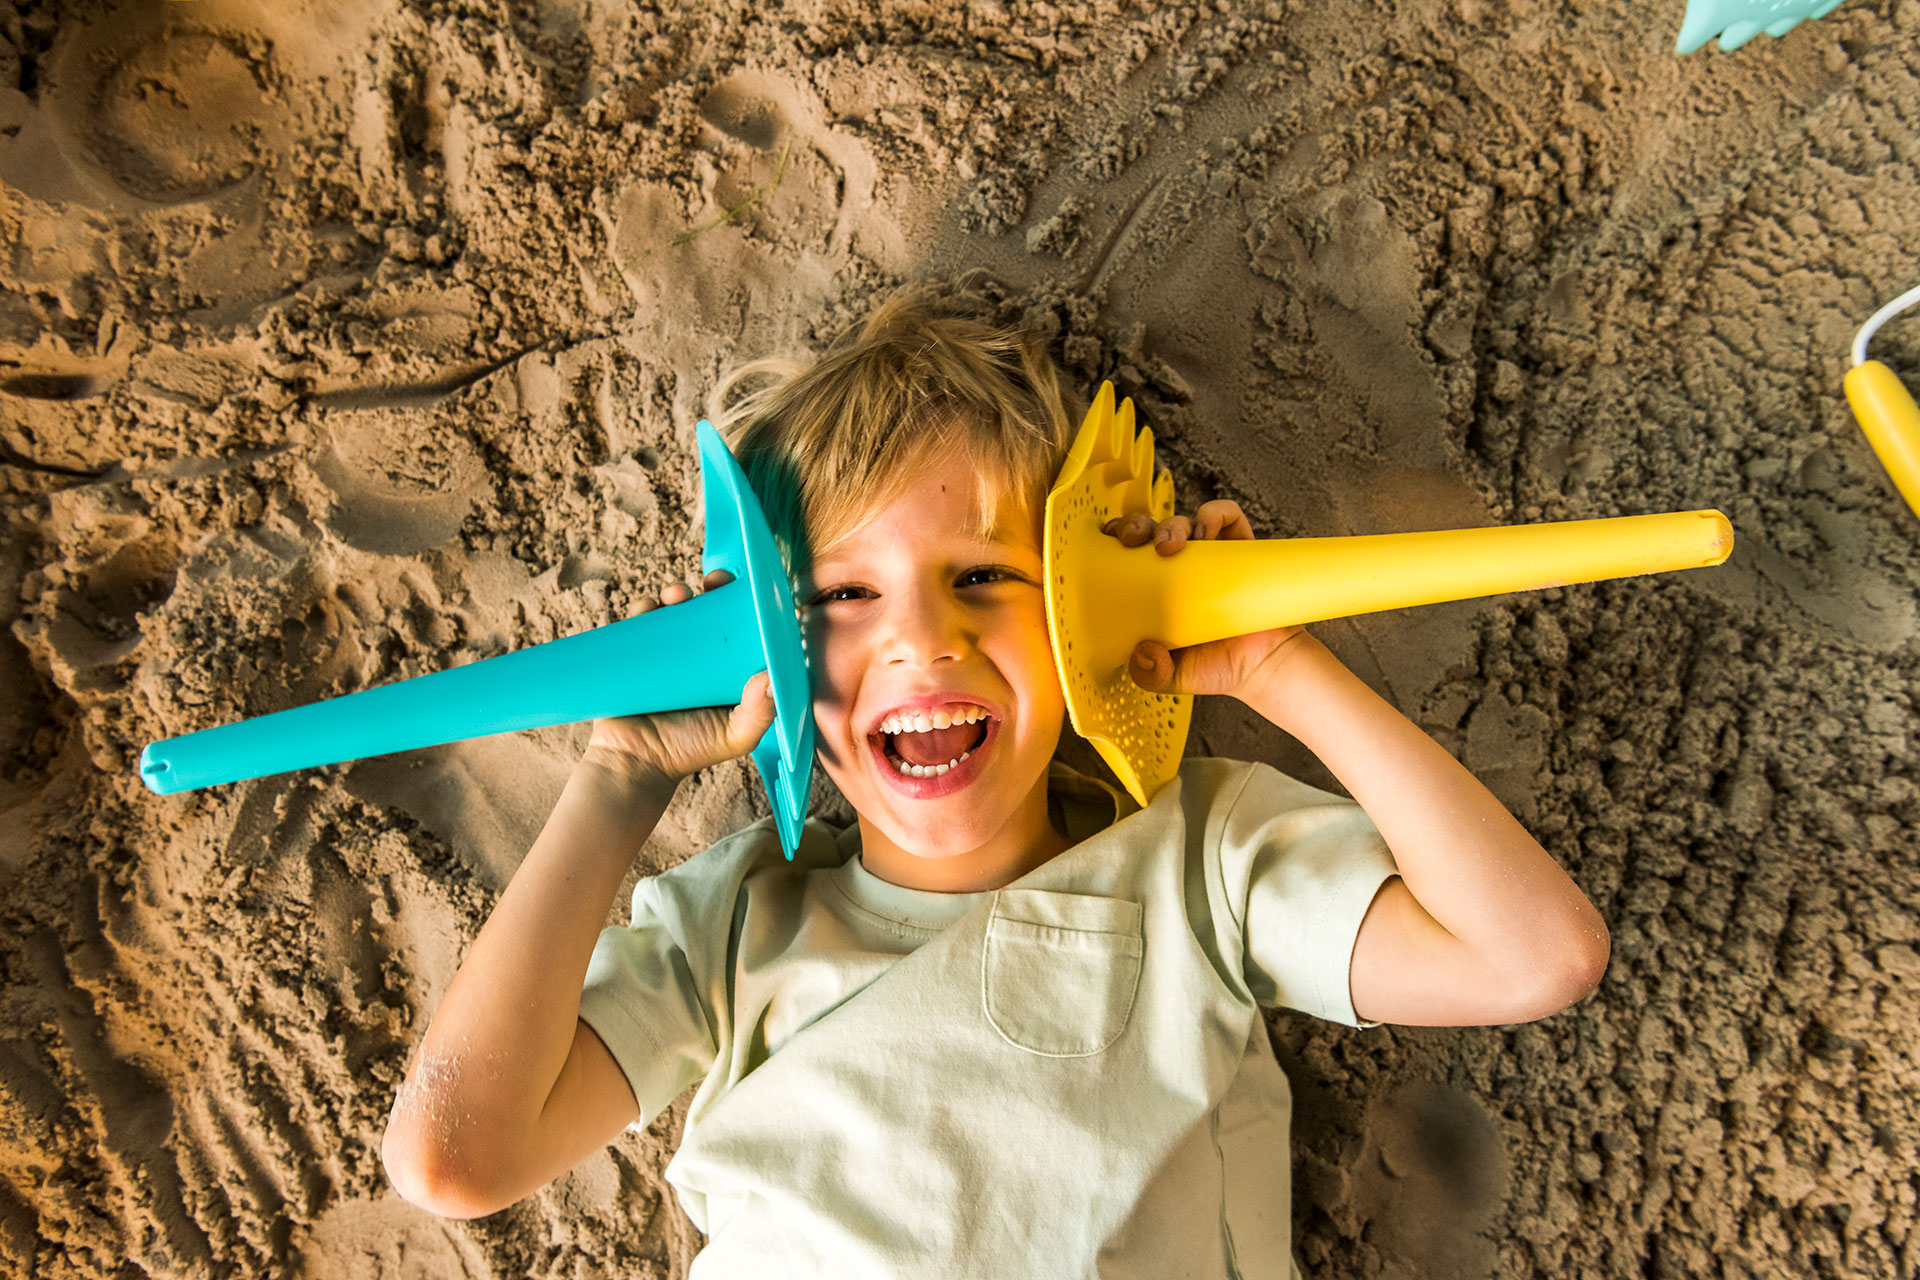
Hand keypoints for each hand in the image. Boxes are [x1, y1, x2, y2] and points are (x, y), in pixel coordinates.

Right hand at [583, 569, 776, 788]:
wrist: (636, 763)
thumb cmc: (691, 751)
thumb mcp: (736, 736)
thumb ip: (760, 712)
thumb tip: (771, 677)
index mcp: (728, 670)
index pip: (743, 630)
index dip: (749, 607)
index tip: (752, 592)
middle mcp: (700, 656)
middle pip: (709, 611)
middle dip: (713, 590)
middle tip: (714, 582)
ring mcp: (666, 652)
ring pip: (674, 610)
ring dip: (676, 592)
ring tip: (676, 595)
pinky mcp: (635, 653)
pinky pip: (638, 623)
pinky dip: (642, 608)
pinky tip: (647, 607)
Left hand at [1102, 500, 1310, 701]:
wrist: (1262, 668)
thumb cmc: (1214, 667)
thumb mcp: (1170, 677)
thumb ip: (1150, 673)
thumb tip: (1144, 652)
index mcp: (1153, 587)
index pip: (1126, 552)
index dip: (1114, 540)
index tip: (1110, 545)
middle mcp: (1179, 567)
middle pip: (1149, 529)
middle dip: (1137, 525)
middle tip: (1134, 541)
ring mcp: (1210, 555)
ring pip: (1183, 521)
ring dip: (1172, 524)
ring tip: (1172, 545)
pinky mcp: (1241, 548)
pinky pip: (1228, 516)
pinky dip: (1215, 514)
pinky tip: (1207, 531)